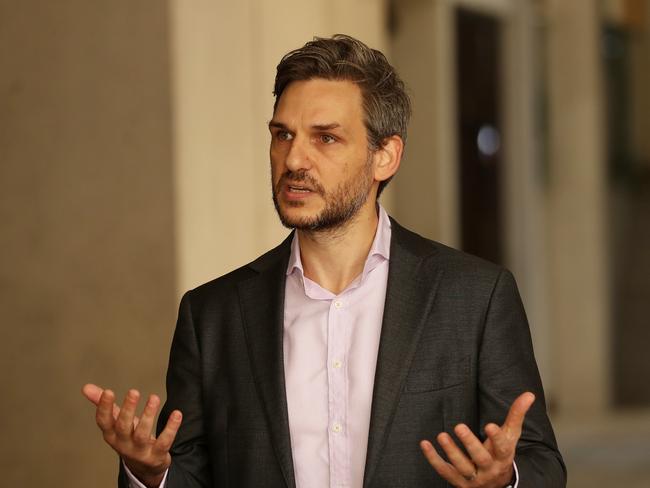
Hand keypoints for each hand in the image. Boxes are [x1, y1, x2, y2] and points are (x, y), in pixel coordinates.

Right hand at [82, 383, 181, 487]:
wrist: (144, 466)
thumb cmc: (128, 437)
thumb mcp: (116, 422)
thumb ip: (103, 404)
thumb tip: (86, 387)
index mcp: (111, 434)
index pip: (103, 422)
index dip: (104, 408)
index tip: (108, 392)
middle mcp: (123, 444)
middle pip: (123, 427)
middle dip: (128, 409)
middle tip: (133, 391)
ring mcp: (140, 451)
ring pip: (142, 434)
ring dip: (148, 415)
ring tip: (154, 398)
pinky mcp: (157, 455)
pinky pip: (164, 442)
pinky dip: (171, 428)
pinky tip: (177, 414)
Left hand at [420, 392, 534, 487]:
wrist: (496, 485)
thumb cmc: (501, 453)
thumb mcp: (510, 436)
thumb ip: (516, 415)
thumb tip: (529, 394)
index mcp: (503, 457)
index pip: (502, 448)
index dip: (497, 438)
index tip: (490, 425)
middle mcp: (489, 469)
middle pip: (481, 459)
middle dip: (470, 444)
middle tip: (459, 426)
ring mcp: (474, 478)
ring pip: (462, 467)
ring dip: (451, 452)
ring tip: (441, 435)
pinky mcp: (458, 482)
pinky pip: (444, 471)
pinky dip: (433, 459)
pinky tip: (425, 444)